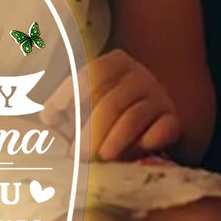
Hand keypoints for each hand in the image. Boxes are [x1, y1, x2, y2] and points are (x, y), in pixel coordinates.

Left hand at [39, 50, 180, 160]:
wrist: (150, 127)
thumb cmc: (108, 117)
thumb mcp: (83, 108)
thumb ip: (62, 108)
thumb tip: (47, 116)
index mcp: (116, 63)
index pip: (92, 73)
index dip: (70, 92)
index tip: (50, 114)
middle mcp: (140, 75)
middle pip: (111, 101)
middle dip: (90, 130)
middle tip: (75, 154)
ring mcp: (159, 97)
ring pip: (134, 117)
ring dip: (114, 139)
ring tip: (101, 157)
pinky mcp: (173, 120)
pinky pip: (163, 128)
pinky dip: (150, 140)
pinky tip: (138, 151)